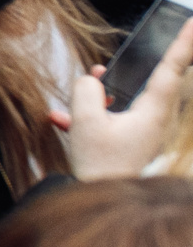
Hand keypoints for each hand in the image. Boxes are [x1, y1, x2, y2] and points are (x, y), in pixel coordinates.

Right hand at [62, 16, 192, 179]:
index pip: (174, 67)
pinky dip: (93, 115)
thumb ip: (86, 90)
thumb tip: (92, 81)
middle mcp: (157, 119)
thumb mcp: (85, 120)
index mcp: (154, 111)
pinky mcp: (135, 142)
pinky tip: (65, 120)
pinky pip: (115, 118)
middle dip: (130, 68)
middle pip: (151, 80)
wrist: (106, 203)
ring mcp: (148, 131)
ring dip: (102, 94)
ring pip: (127, 99)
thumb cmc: (102, 166)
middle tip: (117, 62)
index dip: (185, 43)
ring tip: (79, 97)